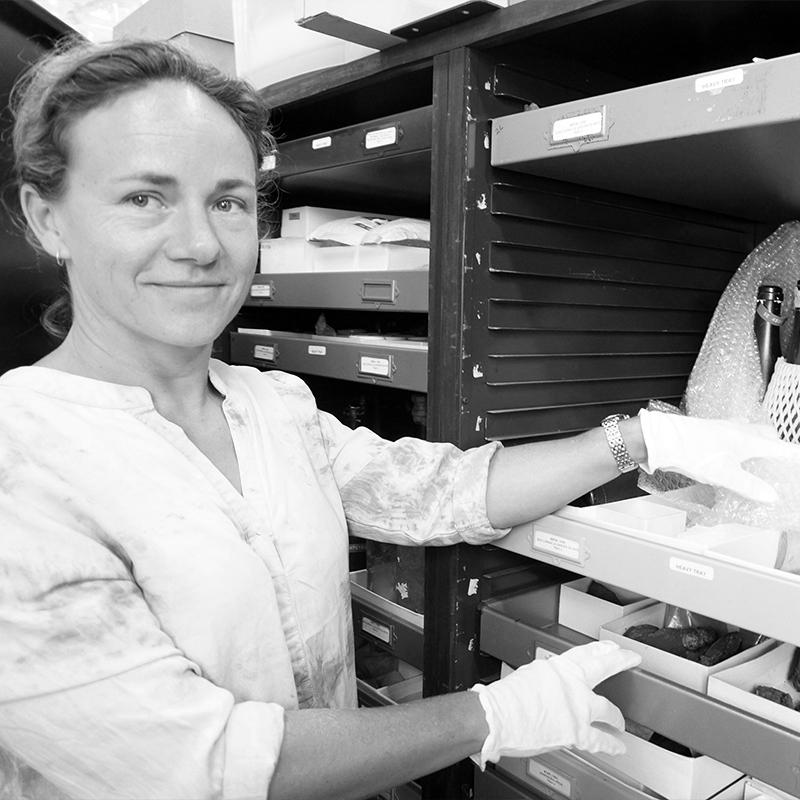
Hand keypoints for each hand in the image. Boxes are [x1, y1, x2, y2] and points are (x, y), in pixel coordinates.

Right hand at [469, 641, 639, 767]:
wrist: (498, 717)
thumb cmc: (506, 699)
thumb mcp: (530, 676)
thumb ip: (548, 679)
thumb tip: (554, 685)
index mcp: (558, 668)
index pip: (585, 653)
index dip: (601, 649)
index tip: (611, 647)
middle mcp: (572, 683)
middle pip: (604, 667)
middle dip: (620, 661)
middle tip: (631, 658)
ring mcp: (578, 707)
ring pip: (608, 709)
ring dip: (617, 716)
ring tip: (622, 721)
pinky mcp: (578, 732)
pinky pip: (601, 739)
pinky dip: (612, 744)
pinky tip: (618, 746)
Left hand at [638, 409, 799, 502]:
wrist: (662, 439)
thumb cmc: (691, 450)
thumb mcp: (724, 474)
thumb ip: (748, 486)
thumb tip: (770, 496)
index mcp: (748, 440)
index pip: (781, 448)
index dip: (794, 457)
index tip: (798, 462)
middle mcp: (739, 430)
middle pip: (768, 436)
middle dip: (776, 447)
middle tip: (779, 462)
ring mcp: (724, 428)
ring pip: (750, 434)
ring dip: (757, 444)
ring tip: (757, 461)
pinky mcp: (710, 431)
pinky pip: (734, 435)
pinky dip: (740, 445)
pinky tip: (731, 457)